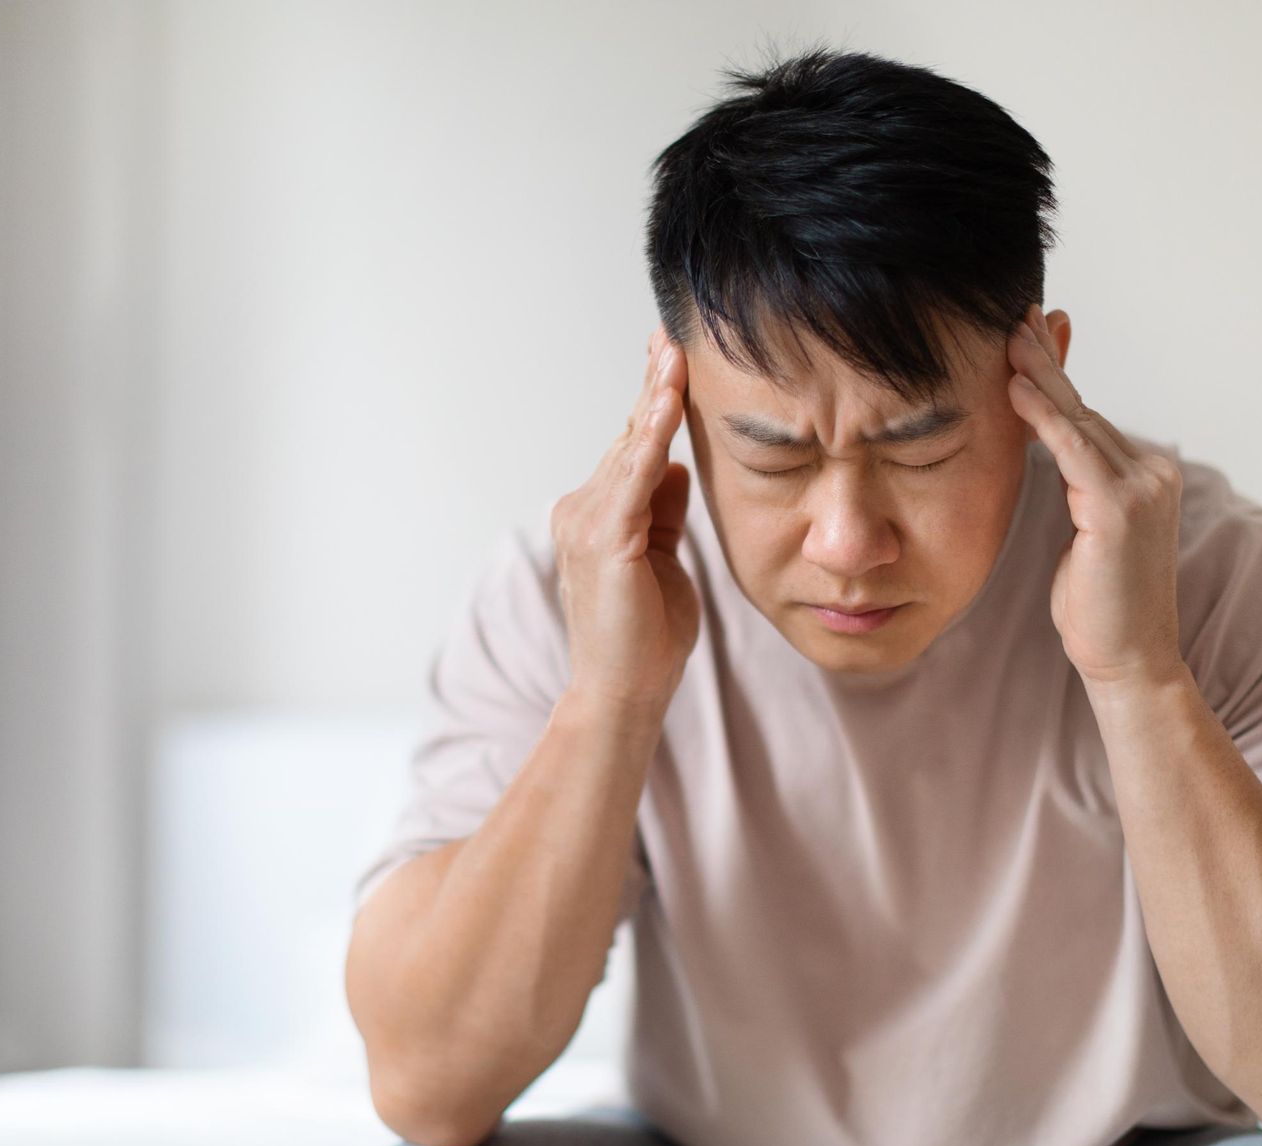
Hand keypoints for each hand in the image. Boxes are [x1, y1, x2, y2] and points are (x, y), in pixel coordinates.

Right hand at [551, 324, 700, 716]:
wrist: (626, 692)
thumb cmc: (646, 638)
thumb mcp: (665, 560)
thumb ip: (666, 512)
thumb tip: (679, 466)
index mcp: (598, 517)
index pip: (631, 449)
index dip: (653, 404)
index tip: (671, 357)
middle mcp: (582, 512)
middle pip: (628, 438)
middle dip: (653, 387)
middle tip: (672, 336)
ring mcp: (587, 524)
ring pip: (629, 449)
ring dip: (654, 399)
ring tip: (674, 354)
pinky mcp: (604, 540)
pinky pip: (634, 478)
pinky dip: (652, 438)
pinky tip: (668, 404)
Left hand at [1007, 305, 1186, 693]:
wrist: (1129, 661)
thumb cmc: (1098, 608)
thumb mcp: (1081, 533)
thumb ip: (1073, 485)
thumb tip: (1048, 446)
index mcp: (1146, 476)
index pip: (1087, 417)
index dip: (1054, 376)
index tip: (1027, 335)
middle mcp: (1152, 472)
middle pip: (1083, 408)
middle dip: (1046, 361)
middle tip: (1014, 316)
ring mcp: (1143, 487)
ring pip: (1079, 420)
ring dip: (1039, 375)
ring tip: (1007, 337)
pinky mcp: (1121, 508)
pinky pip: (1074, 449)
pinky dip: (1043, 416)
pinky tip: (1015, 388)